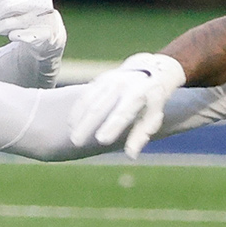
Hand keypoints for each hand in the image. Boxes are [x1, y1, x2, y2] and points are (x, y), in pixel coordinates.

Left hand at [0, 0, 65, 61]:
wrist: (51, 33)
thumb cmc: (31, 11)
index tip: (1, 2)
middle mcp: (43, 4)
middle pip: (7, 6)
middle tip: (0, 16)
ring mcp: (43, 22)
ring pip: (7, 23)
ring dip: (1, 26)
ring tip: (4, 27)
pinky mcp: (41, 37)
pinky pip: (14, 35)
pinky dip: (11, 35)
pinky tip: (16, 34)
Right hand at [69, 53, 185, 157]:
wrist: (151, 71)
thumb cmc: (152, 101)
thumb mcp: (154, 116)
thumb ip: (141, 135)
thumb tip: (131, 156)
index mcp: (138, 94)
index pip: (123, 112)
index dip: (112, 126)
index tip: (101, 141)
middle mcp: (122, 85)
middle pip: (100, 107)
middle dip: (87, 125)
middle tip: (76, 142)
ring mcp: (109, 80)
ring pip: (89, 101)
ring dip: (79, 119)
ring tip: (73, 136)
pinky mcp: (100, 80)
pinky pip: (85, 96)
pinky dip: (77, 110)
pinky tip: (72, 124)